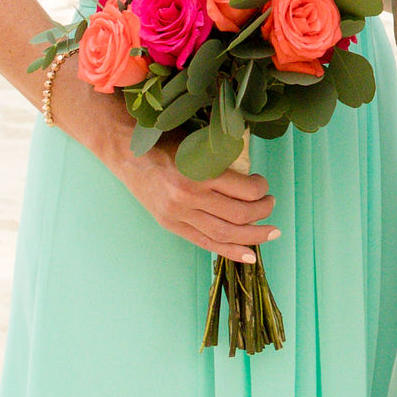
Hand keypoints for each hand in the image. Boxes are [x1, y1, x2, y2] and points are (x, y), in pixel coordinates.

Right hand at [58, 71, 275, 263]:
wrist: (126, 151)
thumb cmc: (165, 140)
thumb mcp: (197, 143)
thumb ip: (223, 161)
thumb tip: (254, 177)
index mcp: (198, 171)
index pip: (244, 190)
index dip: (261, 189)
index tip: (262, 183)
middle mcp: (189, 196)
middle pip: (239, 215)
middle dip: (262, 212)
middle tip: (271, 204)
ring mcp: (178, 214)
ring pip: (225, 234)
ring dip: (254, 235)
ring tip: (270, 231)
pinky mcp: (171, 225)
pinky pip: (206, 244)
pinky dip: (231, 251)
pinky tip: (250, 255)